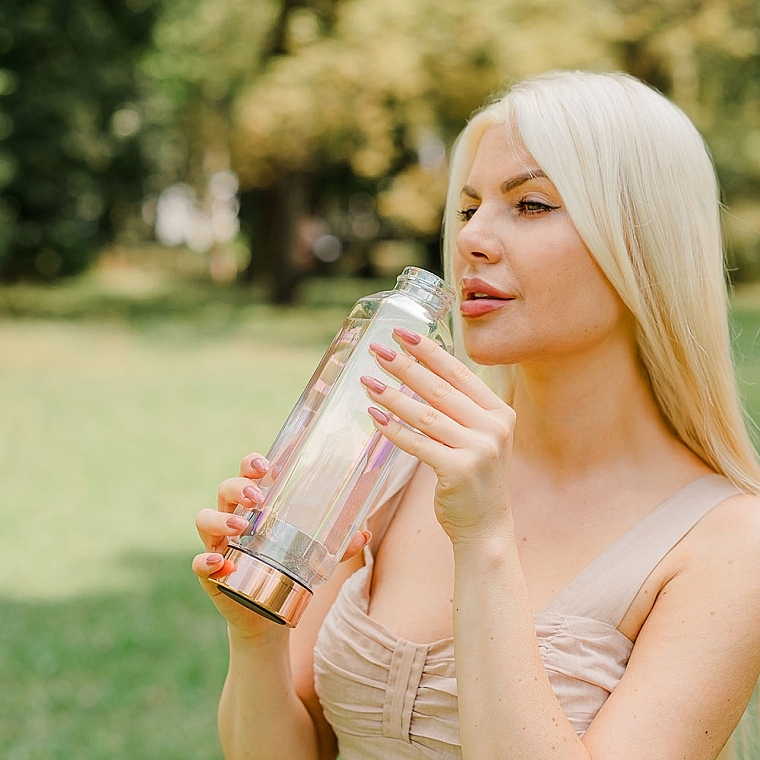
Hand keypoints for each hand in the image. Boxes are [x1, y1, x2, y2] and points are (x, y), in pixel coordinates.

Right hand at [193, 453, 370, 636]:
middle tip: (258, 497)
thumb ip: (339, 546)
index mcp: (256, 506)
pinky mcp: (210, 574)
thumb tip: (365, 534)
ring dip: (221, 519)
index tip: (266, 465)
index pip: (248, 473)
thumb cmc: (289, 571)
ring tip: (241, 527)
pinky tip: (220, 561)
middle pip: (225, 490)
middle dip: (238, 487)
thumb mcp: (316, 557)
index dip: (251, 463)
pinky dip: (206, 561)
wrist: (269, 615)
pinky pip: (198, 563)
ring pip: (205, 519)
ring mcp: (218, 544)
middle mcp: (233, 519)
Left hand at [361, 328, 515, 544]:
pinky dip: (393, 428)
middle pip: (440, 389)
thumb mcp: (480, 437)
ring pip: (426, 414)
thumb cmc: (475, 479)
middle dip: (405, 366)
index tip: (404, 334)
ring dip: (392, 395)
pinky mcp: (459, 470)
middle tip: (377, 350)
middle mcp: (494, 427)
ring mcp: (479, 449)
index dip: (430, 352)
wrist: (486, 528)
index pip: (460, 373)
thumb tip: (421, 372)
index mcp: (500, 412)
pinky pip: (418, 443)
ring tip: (367, 380)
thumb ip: (461, 408)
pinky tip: (374, 415)